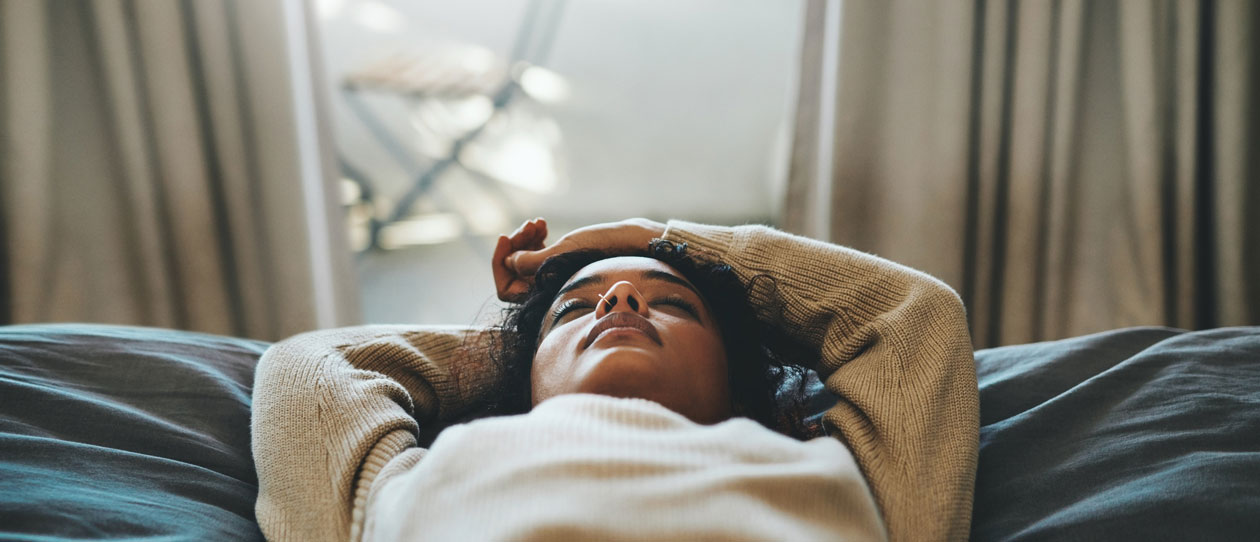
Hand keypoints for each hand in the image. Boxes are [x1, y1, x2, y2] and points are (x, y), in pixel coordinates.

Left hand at [492, 217, 666, 301]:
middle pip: (513, 272)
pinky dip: (535, 239)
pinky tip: (543, 225)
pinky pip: (537, 255)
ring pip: (524, 262)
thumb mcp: (566, 252)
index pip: (507, 289)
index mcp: (547, 296)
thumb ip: (534, 262)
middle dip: (516, 246)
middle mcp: (548, 291)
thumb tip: (509, 263)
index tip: (504, 237)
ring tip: (539, 224)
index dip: (500, 263)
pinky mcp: (563, 265)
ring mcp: (554, 278)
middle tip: (530, 225)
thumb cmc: (605, 250)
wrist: (635, 245)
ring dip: (525, 239)